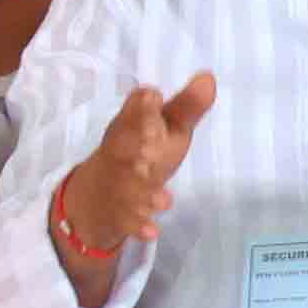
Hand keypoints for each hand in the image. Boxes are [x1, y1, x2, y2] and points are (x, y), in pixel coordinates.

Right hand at [51, 76, 216, 298]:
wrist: (97, 197)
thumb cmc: (139, 153)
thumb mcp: (163, 129)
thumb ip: (186, 106)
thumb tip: (210, 76)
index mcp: (131, 129)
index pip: (134, 115)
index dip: (141, 107)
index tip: (151, 94)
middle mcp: (121, 156)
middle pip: (126, 152)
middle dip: (138, 149)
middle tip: (151, 149)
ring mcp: (118, 186)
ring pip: (129, 189)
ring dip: (144, 194)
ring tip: (164, 200)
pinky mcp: (119, 213)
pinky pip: (127, 221)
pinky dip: (138, 226)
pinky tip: (152, 231)